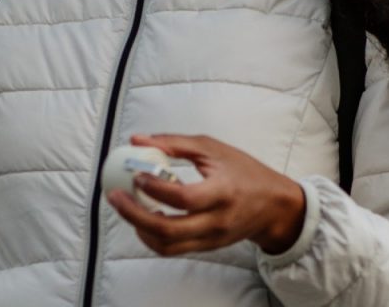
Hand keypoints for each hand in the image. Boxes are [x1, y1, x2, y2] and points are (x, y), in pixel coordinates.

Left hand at [106, 134, 305, 255]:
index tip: (136, 174)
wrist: (273, 206)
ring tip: (124, 205)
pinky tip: (141, 217)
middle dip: (134, 214)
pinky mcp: (207, 247)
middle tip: (115, 195)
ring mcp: (211, 239)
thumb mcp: (212, 148)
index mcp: (222, 192)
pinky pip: (173, 248)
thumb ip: (174, 143)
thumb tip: (136, 140)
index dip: (155, 188)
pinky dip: (151, 236)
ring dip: (138, 227)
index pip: (184, 198)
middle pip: (169, 229)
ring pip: (167, 245)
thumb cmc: (243, 170)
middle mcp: (217, 221)